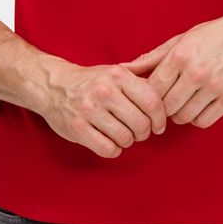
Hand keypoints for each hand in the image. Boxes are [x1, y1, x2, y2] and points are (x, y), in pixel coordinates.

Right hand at [40, 62, 167, 158]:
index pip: (152, 102)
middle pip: (141, 123)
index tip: (158, 125)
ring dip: (128, 141)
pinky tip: (111, 142)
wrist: (54, 86)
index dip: (160, 119)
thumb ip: (140, 84)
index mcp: (118, 75)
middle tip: (140, 132)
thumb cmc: (91, 82)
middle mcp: (104, 91)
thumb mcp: (116, 73)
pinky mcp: (77, 128)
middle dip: (144, 133)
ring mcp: (89, 110)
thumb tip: (168, 98)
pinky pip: (108, 149)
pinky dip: (114, 150)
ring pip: (125, 138)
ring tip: (123, 134)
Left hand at [119, 9, 222, 128]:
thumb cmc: (211, 36)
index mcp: (180, 56)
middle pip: (166, 106)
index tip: (148, 96)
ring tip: (181, 102)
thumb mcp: (179, 40)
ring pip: (184, 116)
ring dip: (179, 113)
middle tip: (164, 102)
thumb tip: (123, 69)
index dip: (147, 96)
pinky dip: (196, 118)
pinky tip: (197, 106)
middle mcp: (197, 72)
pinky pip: (204, 121)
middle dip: (162, 107)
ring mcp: (215, 87)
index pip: (153, 88)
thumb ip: (151, 58)